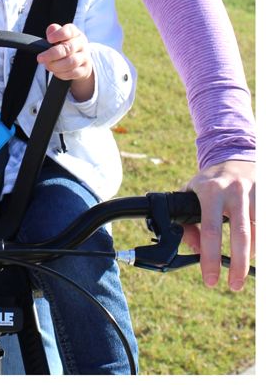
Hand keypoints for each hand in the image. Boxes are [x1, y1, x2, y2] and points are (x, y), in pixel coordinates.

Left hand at [36, 23, 94, 100]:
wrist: (80, 60)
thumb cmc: (65, 45)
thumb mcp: (59, 36)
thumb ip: (54, 31)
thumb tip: (51, 30)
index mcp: (75, 33)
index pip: (69, 31)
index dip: (59, 34)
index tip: (49, 39)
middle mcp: (81, 44)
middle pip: (68, 48)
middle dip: (52, 54)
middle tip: (40, 58)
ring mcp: (84, 57)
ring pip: (71, 62)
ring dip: (56, 65)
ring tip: (47, 65)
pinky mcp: (84, 69)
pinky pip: (72, 73)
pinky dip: (61, 73)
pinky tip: (55, 71)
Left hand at [183, 159, 254, 290]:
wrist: (235, 158)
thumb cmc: (209, 182)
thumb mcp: (190, 195)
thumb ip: (186, 222)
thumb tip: (195, 249)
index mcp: (210, 191)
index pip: (210, 231)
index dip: (210, 258)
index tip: (211, 279)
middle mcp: (234, 191)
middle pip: (241, 236)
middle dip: (239, 265)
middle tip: (235, 285)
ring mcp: (255, 193)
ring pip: (258, 233)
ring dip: (252, 255)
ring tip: (244, 268)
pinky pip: (265, 226)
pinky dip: (260, 243)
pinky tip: (254, 253)